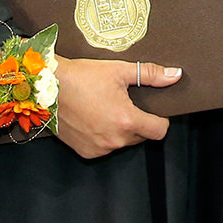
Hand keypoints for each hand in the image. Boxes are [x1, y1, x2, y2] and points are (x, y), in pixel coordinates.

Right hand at [49, 53, 179, 159]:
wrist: (48, 86)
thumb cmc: (82, 77)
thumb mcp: (119, 70)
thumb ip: (151, 74)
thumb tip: (175, 75)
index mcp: (127, 120)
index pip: (159, 131)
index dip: (161, 120)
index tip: (154, 111)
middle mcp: (114, 139)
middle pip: (141, 136)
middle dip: (138, 122)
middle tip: (126, 103)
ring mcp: (99, 148)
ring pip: (122, 142)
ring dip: (121, 130)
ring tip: (107, 108)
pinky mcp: (85, 151)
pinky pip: (104, 147)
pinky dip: (104, 136)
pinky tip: (94, 118)